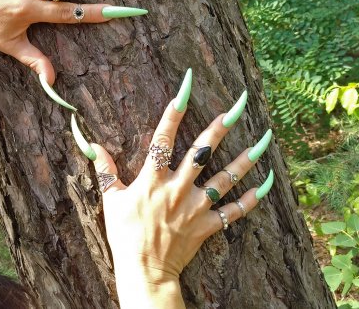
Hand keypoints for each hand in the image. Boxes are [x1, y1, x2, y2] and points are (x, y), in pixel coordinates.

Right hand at [71, 70, 274, 307]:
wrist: (143, 271)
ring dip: (245, 158)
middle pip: (202, 152)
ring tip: (264, 139)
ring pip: (225, 178)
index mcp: (152, 179)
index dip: (174, 112)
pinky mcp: (208, 226)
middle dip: (220, 128)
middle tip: (237, 106)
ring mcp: (196, 207)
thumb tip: (92, 145)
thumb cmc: (124, 235)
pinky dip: (252, 198)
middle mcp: (177, 188)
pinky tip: (267, 183)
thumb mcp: (110, 200)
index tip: (186, 88)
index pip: (162, 138)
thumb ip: (104, 170)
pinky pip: (234, 211)